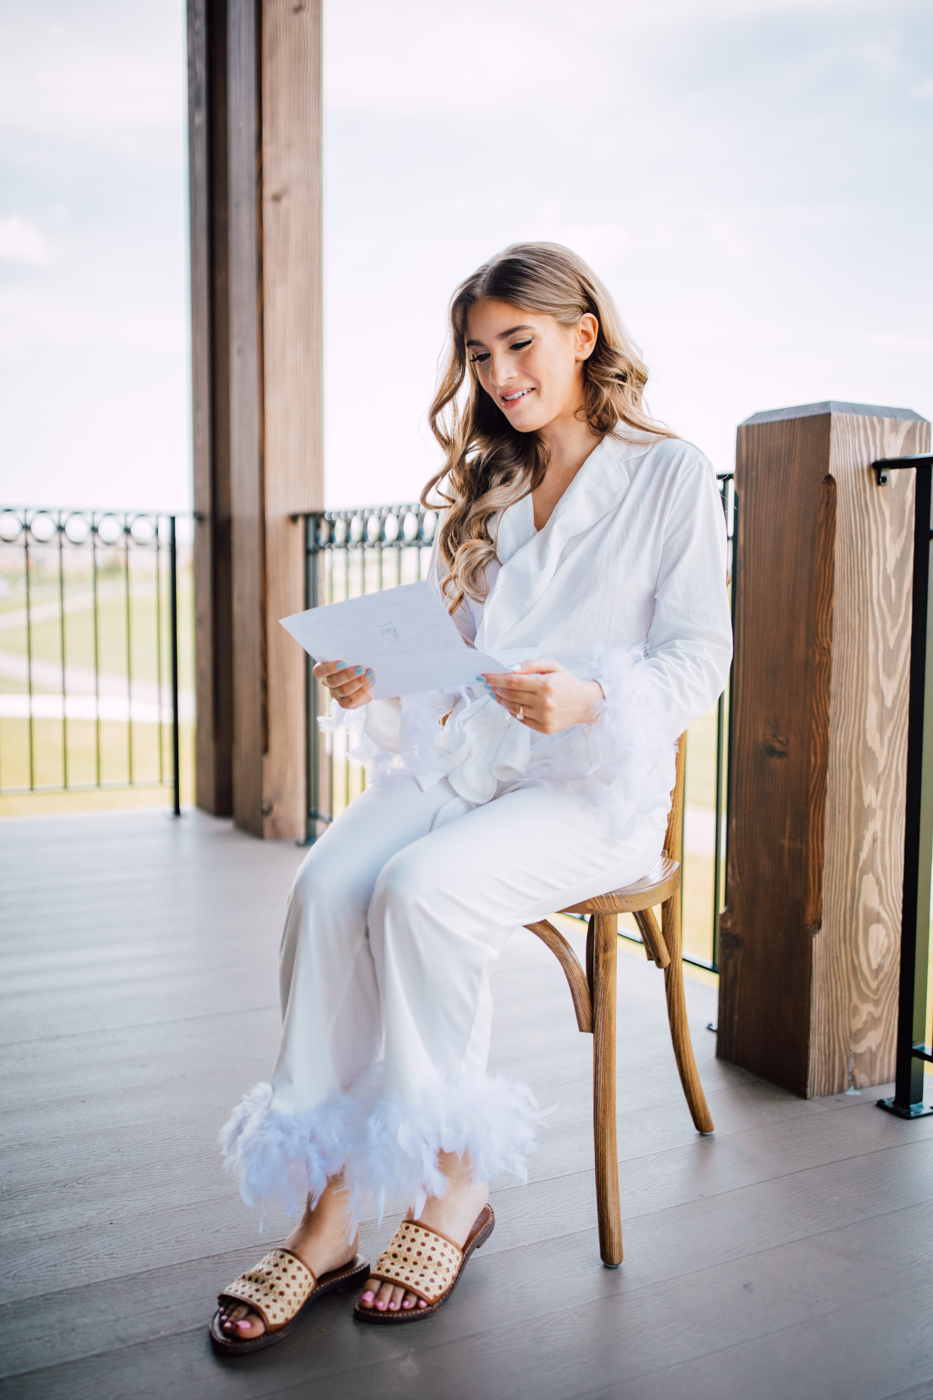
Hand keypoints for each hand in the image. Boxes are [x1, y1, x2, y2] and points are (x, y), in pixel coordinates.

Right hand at [312, 659, 374, 709]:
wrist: (369, 676)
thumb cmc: (358, 661)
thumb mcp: (353, 657)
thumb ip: (351, 654)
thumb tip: (358, 648)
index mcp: (325, 669)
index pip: (319, 671)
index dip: (329, 668)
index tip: (343, 662)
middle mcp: (328, 682)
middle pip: (333, 681)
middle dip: (348, 675)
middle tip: (361, 668)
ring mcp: (336, 694)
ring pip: (344, 690)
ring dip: (359, 682)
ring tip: (370, 674)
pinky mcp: (345, 703)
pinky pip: (351, 700)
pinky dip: (362, 690)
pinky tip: (371, 682)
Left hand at [479, 659, 603, 733]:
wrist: (587, 704)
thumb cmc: (568, 682)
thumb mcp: (553, 666)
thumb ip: (531, 665)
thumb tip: (511, 669)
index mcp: (546, 685)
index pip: (513, 681)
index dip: (495, 679)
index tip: (483, 677)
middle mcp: (544, 702)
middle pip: (510, 695)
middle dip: (496, 688)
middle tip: (489, 684)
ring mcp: (544, 717)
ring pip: (513, 708)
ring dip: (501, 700)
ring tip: (496, 693)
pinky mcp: (544, 728)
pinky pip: (521, 719)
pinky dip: (512, 711)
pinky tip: (510, 703)